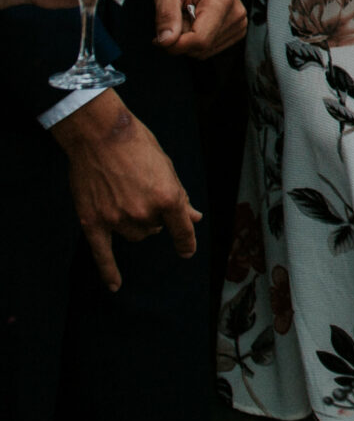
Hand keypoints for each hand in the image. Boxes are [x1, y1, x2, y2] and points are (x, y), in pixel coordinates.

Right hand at [52, 92, 198, 292]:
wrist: (100, 134)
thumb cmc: (138, 145)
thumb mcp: (167, 168)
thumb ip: (180, 196)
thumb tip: (194, 217)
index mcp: (168, 197)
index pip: (182, 229)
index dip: (187, 241)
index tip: (187, 251)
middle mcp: (144, 212)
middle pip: (155, 229)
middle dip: (154, 215)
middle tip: (142, 191)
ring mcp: (117, 219)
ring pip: (134, 235)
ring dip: (136, 224)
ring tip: (126, 197)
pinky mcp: (93, 221)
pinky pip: (103, 254)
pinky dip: (109, 271)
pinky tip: (115, 285)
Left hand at [155, 0, 244, 55]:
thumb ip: (165, 16)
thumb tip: (166, 41)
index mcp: (221, 2)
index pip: (200, 40)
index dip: (176, 44)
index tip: (161, 37)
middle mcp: (236, 14)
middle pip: (202, 47)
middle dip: (181, 40)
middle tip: (176, 18)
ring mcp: (240, 23)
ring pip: (206, 51)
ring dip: (189, 40)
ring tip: (187, 18)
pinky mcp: (238, 29)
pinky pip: (212, 48)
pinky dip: (199, 40)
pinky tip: (196, 23)